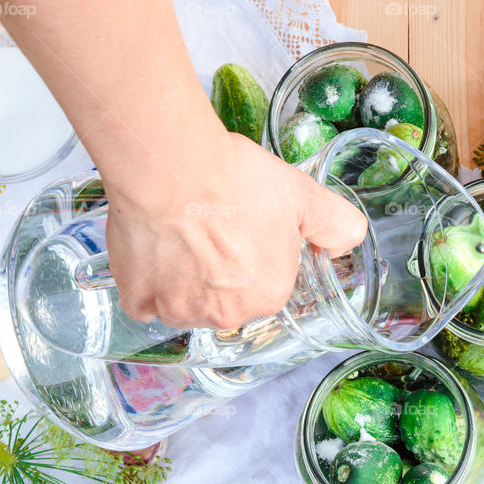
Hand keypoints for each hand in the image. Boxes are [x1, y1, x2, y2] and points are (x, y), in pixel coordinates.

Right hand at [105, 128, 367, 329]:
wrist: (174, 169)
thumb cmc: (238, 181)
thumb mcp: (305, 196)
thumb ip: (337, 225)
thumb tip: (345, 244)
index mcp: (270, 294)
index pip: (265, 282)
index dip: (255, 252)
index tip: (242, 226)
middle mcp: (227, 314)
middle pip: (225, 297)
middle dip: (220, 271)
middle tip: (210, 226)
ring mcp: (179, 310)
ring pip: (185, 301)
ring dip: (183, 278)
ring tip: (180, 232)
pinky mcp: (137, 298)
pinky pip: (144, 299)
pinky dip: (146, 280)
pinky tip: (154, 247)